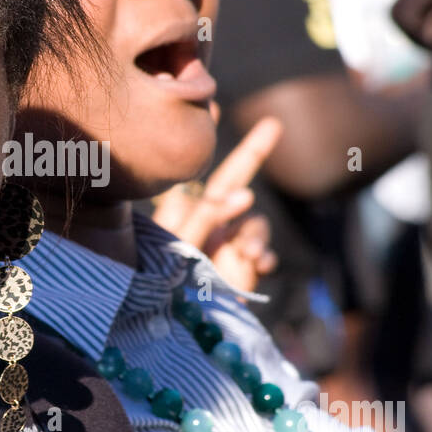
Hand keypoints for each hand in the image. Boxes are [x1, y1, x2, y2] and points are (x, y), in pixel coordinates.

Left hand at [153, 116, 281, 291]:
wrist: (170, 325)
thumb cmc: (159, 285)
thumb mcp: (176, 246)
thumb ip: (202, 217)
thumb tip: (238, 194)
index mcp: (187, 214)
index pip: (203, 173)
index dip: (205, 143)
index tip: (214, 106)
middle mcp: (210, 223)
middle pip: (236, 180)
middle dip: (254, 152)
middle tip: (272, 124)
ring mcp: (228, 245)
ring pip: (254, 222)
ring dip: (255, 231)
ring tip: (245, 250)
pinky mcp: (243, 271)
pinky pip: (262, 253)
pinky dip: (262, 257)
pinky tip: (254, 265)